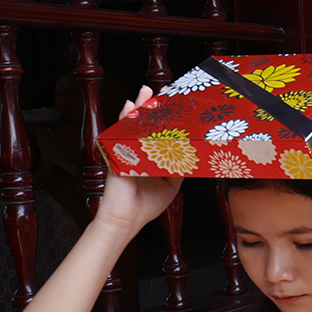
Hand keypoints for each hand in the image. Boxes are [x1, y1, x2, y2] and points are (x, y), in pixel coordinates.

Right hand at [94, 86, 182, 236]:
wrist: (128, 219)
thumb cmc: (148, 204)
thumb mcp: (172, 184)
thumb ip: (180, 167)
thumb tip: (193, 154)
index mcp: (151, 157)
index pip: (158, 134)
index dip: (164, 120)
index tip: (173, 105)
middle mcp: (138, 151)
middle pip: (144, 125)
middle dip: (150, 107)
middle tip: (159, 92)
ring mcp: (126, 151)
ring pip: (132, 125)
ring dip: (138, 108)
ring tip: (145, 93)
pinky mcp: (117, 154)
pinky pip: (121, 134)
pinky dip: (125, 121)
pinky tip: (129, 108)